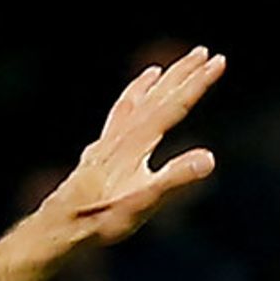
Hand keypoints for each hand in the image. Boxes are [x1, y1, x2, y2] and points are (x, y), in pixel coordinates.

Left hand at [41, 46, 225, 246]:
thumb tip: (209, 159)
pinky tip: (124, 111)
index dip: (198, 82)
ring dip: (150, 86)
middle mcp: (120, 136)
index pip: (173, 105)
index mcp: (136, 142)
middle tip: (204, 52)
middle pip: (155, 97)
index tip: (219, 60)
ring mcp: (106, 144)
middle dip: (181, 74)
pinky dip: (124, 106)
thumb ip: (175, 179)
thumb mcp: (144, 202)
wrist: (60, 227)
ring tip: (159, 70)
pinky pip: (113, 121)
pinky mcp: (96, 156)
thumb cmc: (101, 218)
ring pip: (131, 105)